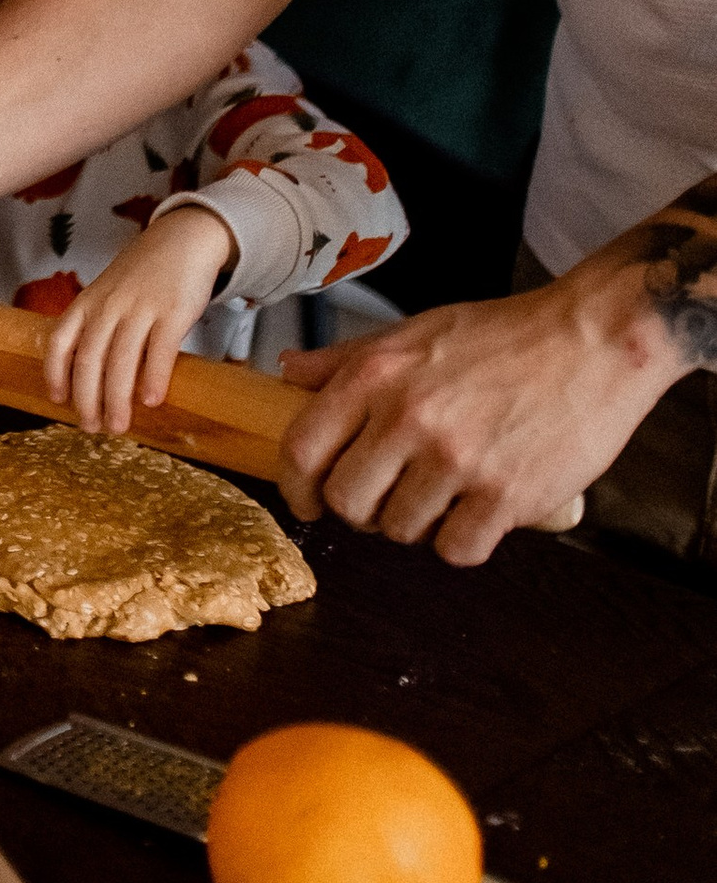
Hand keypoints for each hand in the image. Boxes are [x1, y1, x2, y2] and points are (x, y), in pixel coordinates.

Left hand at [44, 205, 234, 437]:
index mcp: (87, 302)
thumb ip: (94, 325)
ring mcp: (140, 308)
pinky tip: (151, 400)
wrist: (182, 240)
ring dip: (117, 399)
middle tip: (91, 427)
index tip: (57, 401)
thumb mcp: (106, 292)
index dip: (55, 373)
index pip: (60, 341)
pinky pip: (159, 350)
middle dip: (87, 399)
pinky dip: (153, 378)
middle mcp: (108, 306)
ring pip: (121, 360)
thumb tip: (85, 375)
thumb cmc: (141, 275)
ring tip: (118, 426)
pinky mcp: (172, 311)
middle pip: (89, 359)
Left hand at [271, 259, 674, 564]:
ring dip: (416, 523)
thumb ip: (346, 360)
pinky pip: (456, 549)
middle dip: (361, 509)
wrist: (595, 339)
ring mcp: (457, 461)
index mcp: (376, 375)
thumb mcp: (413, 332)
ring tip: (443, 494)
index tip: (308, 500)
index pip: (302, 450)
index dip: (296, 488)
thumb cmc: (505, 336)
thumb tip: (288, 374)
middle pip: (347, 502)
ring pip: (400, 530)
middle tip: (388, 495)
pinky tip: (477, 512)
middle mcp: (409, 419)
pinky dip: (463, 540)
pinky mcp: (506, 496)